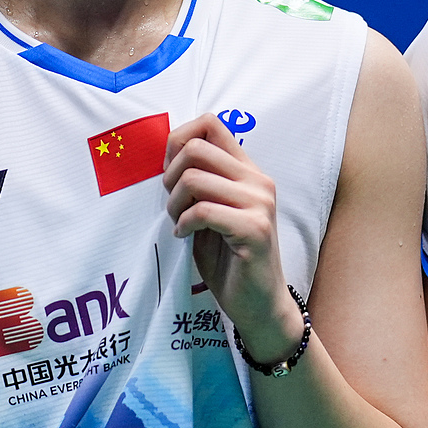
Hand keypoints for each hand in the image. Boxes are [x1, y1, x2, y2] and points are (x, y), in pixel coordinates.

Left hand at [164, 113, 300, 362]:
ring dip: (174, 203)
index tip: (169, 172)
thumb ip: (199, 183)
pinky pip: (202, 210)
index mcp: (248, 172)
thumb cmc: (230, 260)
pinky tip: (184, 237)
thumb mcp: (211, 213)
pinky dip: (183, 224)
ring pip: (194, 178)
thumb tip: (167, 155)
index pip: (211, 124)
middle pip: (196, 148)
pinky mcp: (254, 229)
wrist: (259, 304)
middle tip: (171, 204)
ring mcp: (260, 204)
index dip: (179, 139)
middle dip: (170, 176)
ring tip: (178, 223)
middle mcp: (258, 181)